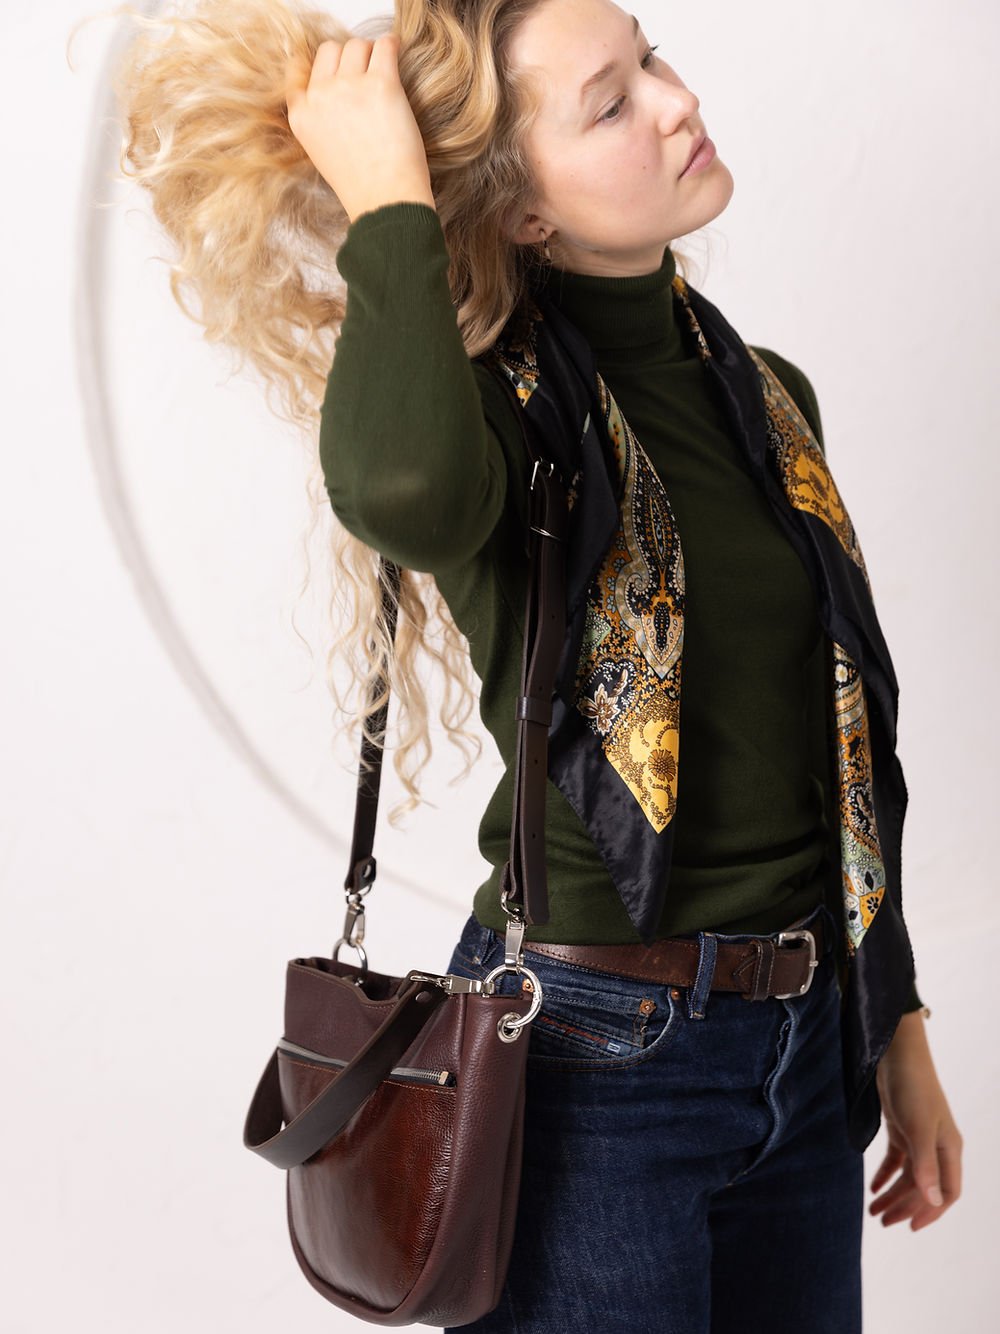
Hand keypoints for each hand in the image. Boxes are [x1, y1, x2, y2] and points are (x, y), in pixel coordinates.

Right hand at [283, 33, 435, 222]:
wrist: (385, 200)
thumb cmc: (361, 185)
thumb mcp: (320, 153)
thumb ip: (317, 119)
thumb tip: (331, 90)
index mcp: (301, 115)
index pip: (299, 68)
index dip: (322, 68)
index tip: (337, 72)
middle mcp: (320, 96)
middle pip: (331, 51)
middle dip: (348, 60)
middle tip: (366, 76)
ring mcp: (349, 87)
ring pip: (357, 45)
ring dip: (371, 54)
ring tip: (383, 73)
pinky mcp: (380, 83)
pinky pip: (385, 45)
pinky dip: (391, 46)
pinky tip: (396, 55)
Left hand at [869, 1012, 962, 1231]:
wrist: (896, 1053)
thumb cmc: (913, 1087)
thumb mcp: (918, 1127)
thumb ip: (924, 1164)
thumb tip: (933, 1201)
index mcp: (949, 1149)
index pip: (948, 1192)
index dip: (932, 1211)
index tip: (911, 1227)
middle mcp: (937, 1146)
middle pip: (924, 1187)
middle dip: (905, 1206)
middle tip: (882, 1222)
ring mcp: (919, 1137)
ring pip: (908, 1175)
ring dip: (892, 1194)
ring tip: (873, 1211)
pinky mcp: (901, 1127)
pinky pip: (895, 1160)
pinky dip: (885, 1175)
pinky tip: (872, 1188)